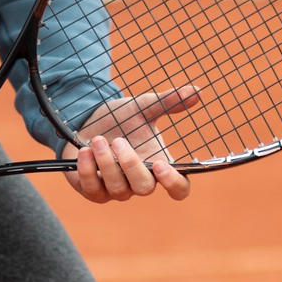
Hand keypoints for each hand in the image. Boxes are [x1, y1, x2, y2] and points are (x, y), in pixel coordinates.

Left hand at [63, 86, 197, 203]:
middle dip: (130, 165)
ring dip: (106, 163)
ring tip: (97, 139)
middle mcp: (139, 182)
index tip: (161, 164)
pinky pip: (93, 189)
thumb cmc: (121, 119)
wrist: (87, 121)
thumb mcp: (144, 107)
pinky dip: (88, 170)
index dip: (174, 183)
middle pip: (144, 188)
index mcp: (159, 166)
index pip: (178, 188)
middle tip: (118, 140)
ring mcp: (116, 190)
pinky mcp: (93, 190)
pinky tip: (84, 151)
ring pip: (118, 189)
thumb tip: (197, 91)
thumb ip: (169, 102)